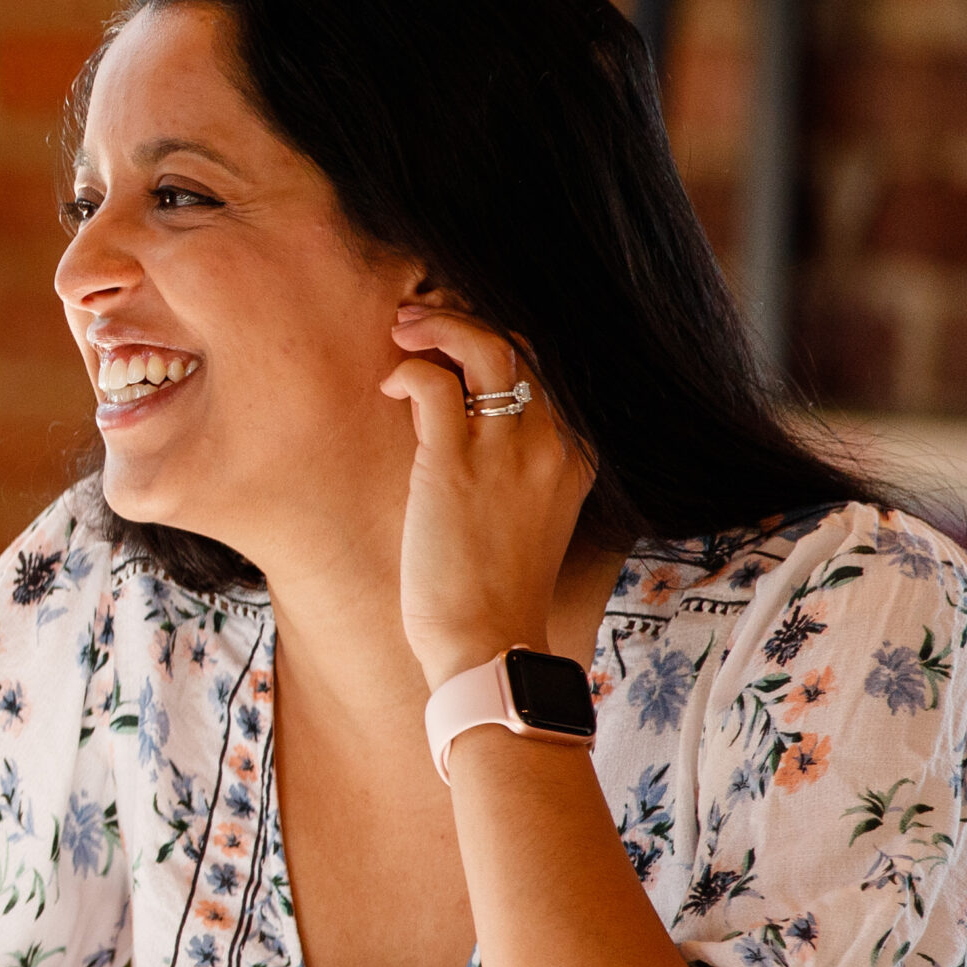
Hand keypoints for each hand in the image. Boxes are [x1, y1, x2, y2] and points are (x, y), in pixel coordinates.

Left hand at [378, 304, 593, 688]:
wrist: (489, 646)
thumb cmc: (493, 593)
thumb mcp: (526, 520)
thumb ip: (516, 472)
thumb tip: (462, 431)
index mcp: (575, 457)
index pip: (544, 369)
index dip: (494, 342)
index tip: (452, 342)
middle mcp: (551, 444)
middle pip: (519, 346)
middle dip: (464, 321)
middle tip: (416, 324)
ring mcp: (508, 452)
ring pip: (486, 346)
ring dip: (438, 327)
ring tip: (402, 333)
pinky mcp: (456, 466)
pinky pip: (436, 383)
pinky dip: (410, 370)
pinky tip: (391, 387)